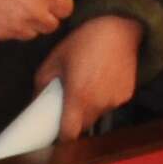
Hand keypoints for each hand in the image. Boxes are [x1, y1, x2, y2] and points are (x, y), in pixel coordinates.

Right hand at [0, 0, 73, 42]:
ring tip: (13, 12)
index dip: (59, 6)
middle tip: (32, 8)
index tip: (54, 3)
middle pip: (52, 26)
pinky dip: (7, 28)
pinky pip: (11, 36)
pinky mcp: (1, 34)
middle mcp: (36, 13)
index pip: (66, 9)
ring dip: (27, 26)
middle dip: (44, 18)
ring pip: (32, 34)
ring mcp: (18, 26)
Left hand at [39, 14, 142, 138]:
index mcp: (79, 96)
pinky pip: (110, 104)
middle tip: (68, 101)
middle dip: (73, 119)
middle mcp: (99, 103)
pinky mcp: (127, 95)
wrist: (118, 27)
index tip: (54, 131)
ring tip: (86, 85)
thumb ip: (42, 84)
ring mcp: (115, 100)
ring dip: (89, 108)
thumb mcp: (55, 59)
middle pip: (83, 125)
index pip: (69, 134)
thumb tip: (35, 101)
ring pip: (97, 114)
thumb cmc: (84, 41)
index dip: (61, 136)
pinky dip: (103, 98)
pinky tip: (101, 79)